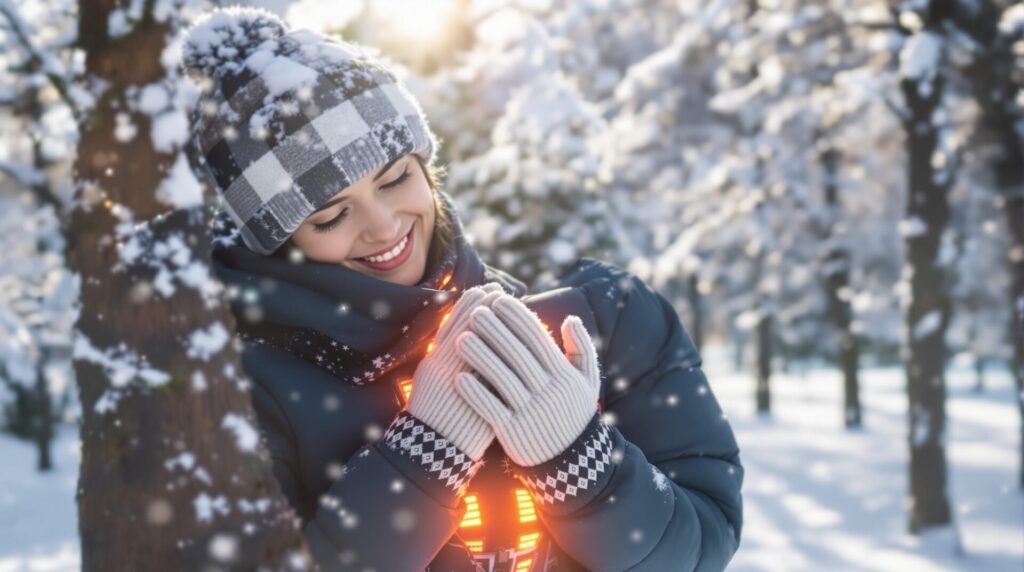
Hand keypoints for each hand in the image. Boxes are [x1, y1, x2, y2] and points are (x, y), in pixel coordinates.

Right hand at [406, 283, 504, 460]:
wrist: (435, 451)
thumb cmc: (434, 413)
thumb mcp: (431, 378)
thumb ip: (446, 353)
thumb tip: (463, 328)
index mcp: (436, 364)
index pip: (456, 325)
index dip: (472, 305)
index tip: (489, 289)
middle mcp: (449, 370)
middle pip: (470, 330)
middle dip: (487, 309)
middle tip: (502, 290)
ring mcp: (467, 386)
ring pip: (483, 346)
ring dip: (500, 327)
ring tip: (515, 311)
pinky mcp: (483, 403)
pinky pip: (497, 374)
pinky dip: (509, 356)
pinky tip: (523, 343)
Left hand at [453, 294, 600, 466]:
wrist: (573, 464)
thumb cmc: (576, 415)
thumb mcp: (588, 382)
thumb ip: (582, 349)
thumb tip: (571, 319)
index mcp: (563, 375)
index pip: (538, 339)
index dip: (517, 318)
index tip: (499, 300)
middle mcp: (547, 391)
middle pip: (517, 355)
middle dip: (495, 331)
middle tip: (475, 311)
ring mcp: (530, 412)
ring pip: (501, 379)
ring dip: (480, 357)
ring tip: (460, 338)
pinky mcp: (514, 433)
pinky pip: (491, 409)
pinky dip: (475, 393)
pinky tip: (457, 378)